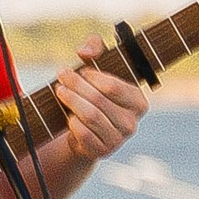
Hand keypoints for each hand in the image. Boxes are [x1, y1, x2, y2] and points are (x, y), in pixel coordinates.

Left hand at [52, 41, 148, 164]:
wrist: (86, 129)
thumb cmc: (95, 92)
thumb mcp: (97, 65)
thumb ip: (95, 46)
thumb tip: (85, 52)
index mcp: (138, 102)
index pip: (113, 87)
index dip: (93, 77)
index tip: (79, 70)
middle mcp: (132, 122)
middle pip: (99, 100)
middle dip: (77, 85)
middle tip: (61, 76)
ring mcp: (118, 139)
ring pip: (91, 116)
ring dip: (72, 101)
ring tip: (60, 91)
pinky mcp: (102, 151)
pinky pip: (84, 134)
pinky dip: (73, 123)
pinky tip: (68, 116)